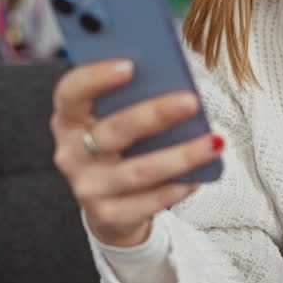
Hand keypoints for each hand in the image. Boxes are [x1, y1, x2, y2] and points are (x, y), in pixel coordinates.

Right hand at [50, 59, 224, 246]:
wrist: (110, 208)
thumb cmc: (121, 148)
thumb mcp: (115, 119)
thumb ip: (133, 98)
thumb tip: (173, 80)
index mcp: (68, 119)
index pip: (70, 92)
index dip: (95, 77)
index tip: (130, 65)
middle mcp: (71, 154)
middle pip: (113, 131)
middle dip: (155, 114)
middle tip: (191, 101)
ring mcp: (88, 188)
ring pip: (139, 171)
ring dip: (181, 155)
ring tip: (214, 142)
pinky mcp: (108, 216)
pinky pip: (149, 202)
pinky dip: (178, 187)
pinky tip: (201, 175)